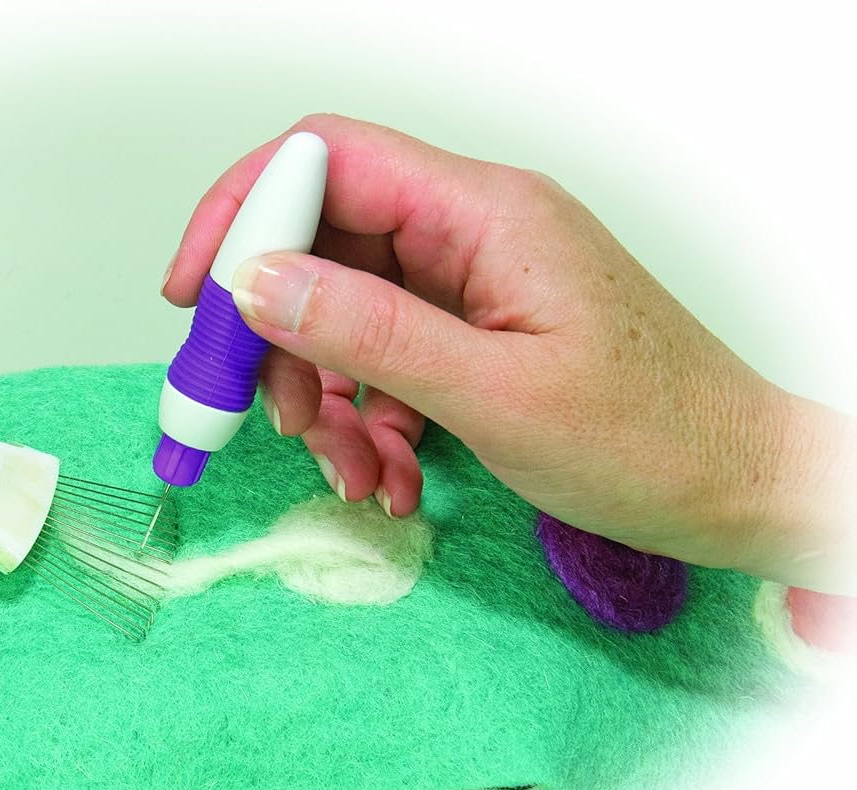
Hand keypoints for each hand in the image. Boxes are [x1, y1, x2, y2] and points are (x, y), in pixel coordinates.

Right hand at [164, 114, 854, 589]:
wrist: (736, 486)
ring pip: (342, 315)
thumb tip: (258, 283)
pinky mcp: (472, 333)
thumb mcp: (493, 392)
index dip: (243, 215)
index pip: (328, 161)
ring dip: (324, 399)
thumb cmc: (652, 437)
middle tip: (269, 418)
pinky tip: (388, 473)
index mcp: (483, 212)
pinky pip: (381, 359)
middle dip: (279, 339)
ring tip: (351, 472)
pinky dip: (365, 420)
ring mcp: (470, 283)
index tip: (197, 298)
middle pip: (321, 246)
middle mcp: (469, 232)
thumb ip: (367, 332)